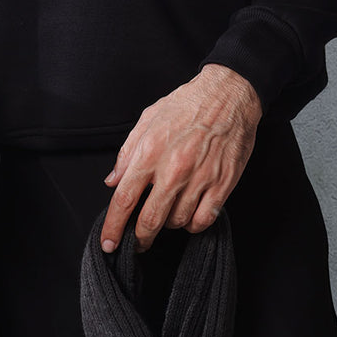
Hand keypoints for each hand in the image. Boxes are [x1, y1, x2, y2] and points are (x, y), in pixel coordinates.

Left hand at [100, 64, 261, 253]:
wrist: (228, 94)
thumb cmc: (187, 103)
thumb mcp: (149, 118)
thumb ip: (128, 152)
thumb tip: (113, 181)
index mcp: (150, 151)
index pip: (124, 198)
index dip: (113, 226)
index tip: (108, 242)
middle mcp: (173, 168)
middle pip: (150, 220)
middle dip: (139, 238)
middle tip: (137, 242)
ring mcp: (199, 178)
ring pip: (176, 223)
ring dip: (168, 225)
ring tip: (169, 212)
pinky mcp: (222, 184)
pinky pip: (202, 220)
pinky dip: (193, 224)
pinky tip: (190, 213)